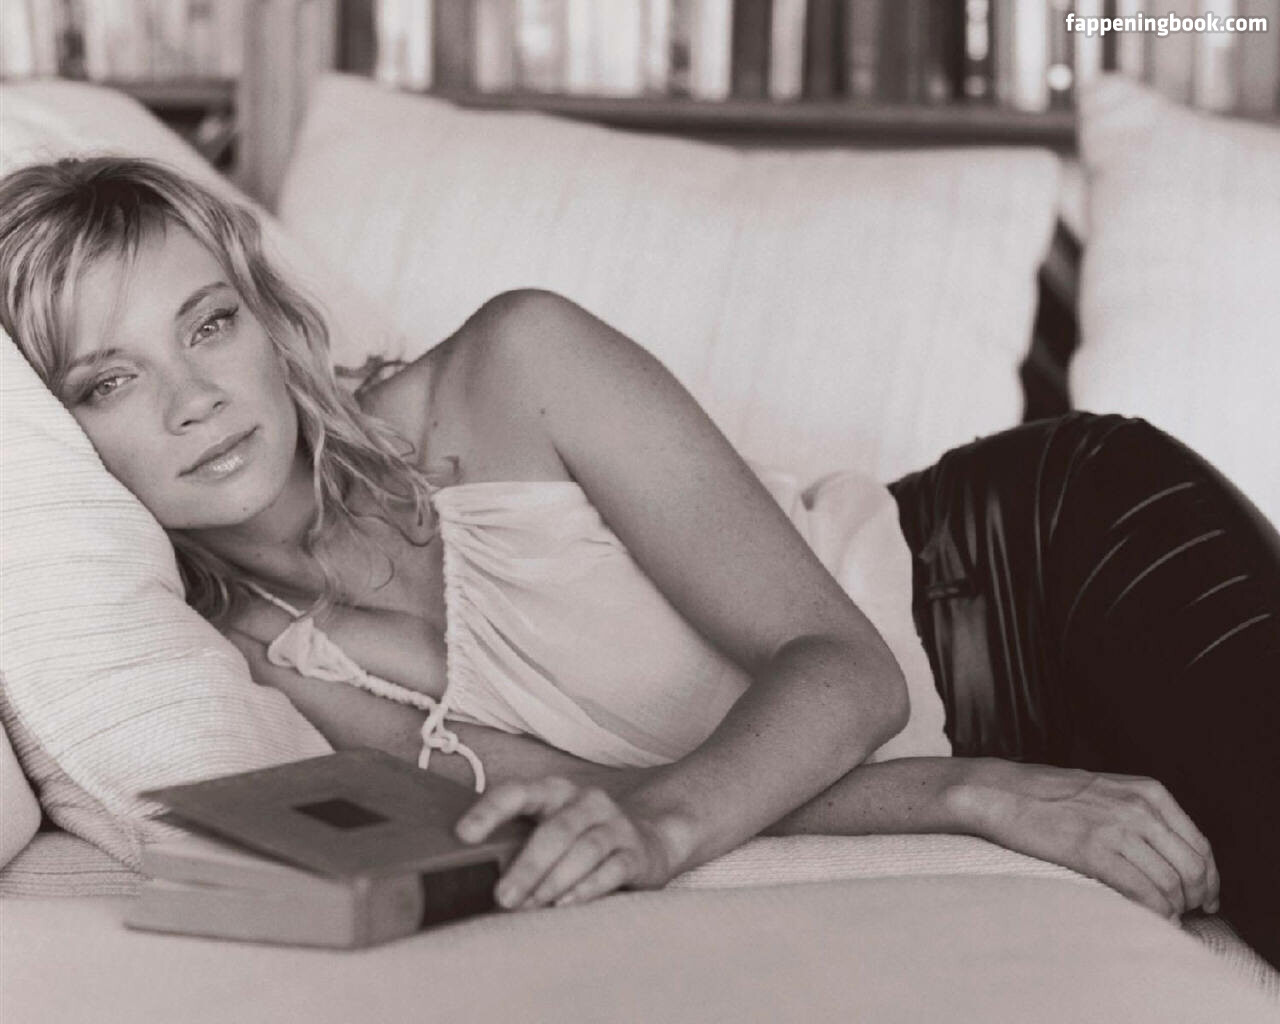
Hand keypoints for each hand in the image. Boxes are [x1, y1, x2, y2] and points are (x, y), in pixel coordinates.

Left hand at [455, 776, 674, 910]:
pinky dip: (588, 888)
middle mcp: (586, 802)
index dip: (490, 811)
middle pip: (556, 830)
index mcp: (555, 792)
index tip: (464, 835)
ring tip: (532, 906)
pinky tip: (567, 904)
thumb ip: (516, 841)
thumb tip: (463, 874)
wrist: (649, 841)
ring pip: (585, 849)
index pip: (519, 792)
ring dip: (554, 880)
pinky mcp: (635, 853)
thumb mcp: (549, 828)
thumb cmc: (580, 839)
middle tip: (503, 898)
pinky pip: (612, 869)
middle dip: (527, 866)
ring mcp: (615, 825)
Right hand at [958, 759, 1219, 920]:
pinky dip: (1153, 914)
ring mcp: (1116, 828)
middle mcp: (1139, 807)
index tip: (1202, 899)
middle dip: (1193, 899)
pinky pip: (1143, 893)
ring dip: (1171, 910)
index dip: (1207, 880)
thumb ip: (1143, 816)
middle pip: (1192, 868)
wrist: (1002, 793)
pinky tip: (1146, 919)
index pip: (1200, 845)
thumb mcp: (1108, 792)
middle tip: (1180, 913)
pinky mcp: (1093, 850)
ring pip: (1171, 884)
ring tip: (1158, 917)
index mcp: (1148, 791)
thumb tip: (1172, 859)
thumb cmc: (1049, 797)